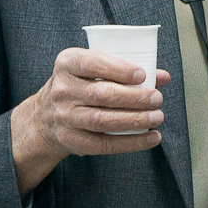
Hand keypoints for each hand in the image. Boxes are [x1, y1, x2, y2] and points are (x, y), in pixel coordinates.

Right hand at [9, 47, 166, 190]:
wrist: (45, 116)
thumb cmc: (79, 86)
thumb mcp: (92, 70)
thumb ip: (124, 70)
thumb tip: (162, 77)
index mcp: (67, 63)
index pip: (92, 64)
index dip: (119, 69)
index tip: (142, 75)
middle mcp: (62, 90)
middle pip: (101, 95)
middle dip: (134, 97)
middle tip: (157, 98)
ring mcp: (64, 117)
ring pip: (102, 120)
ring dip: (135, 120)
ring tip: (157, 117)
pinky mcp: (71, 140)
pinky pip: (104, 144)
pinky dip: (131, 142)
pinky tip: (152, 137)